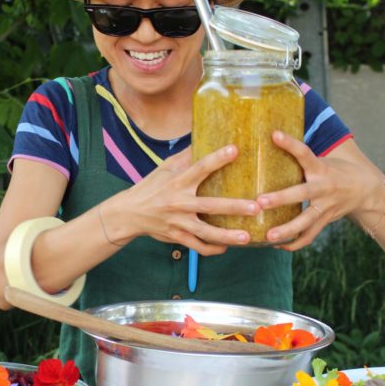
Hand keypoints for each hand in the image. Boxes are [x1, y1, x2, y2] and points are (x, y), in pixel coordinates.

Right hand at [109, 144, 259, 254]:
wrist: (129, 213)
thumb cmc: (150, 187)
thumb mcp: (164, 168)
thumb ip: (185, 156)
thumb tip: (203, 136)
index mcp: (177, 182)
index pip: (199, 168)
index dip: (217, 159)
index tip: (235, 150)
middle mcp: (178, 203)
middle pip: (209, 206)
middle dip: (233, 207)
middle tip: (256, 206)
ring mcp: (178, 222)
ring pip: (205, 232)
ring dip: (227, 236)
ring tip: (247, 237)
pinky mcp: (176, 236)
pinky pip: (197, 246)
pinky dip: (212, 249)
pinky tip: (227, 247)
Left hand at [256, 131, 366, 249]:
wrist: (365, 189)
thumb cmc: (333, 170)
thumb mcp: (321, 159)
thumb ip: (297, 157)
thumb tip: (265, 141)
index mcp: (320, 168)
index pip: (305, 153)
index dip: (290, 144)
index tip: (274, 135)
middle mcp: (324, 188)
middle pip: (302, 193)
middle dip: (281, 198)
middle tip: (261, 202)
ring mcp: (325, 207)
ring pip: (306, 221)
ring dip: (287, 230)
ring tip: (268, 236)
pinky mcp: (325, 221)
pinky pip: (309, 236)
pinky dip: (294, 243)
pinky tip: (277, 245)